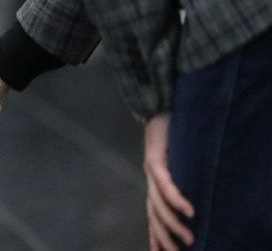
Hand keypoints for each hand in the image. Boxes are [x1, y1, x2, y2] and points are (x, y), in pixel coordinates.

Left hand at [145, 112, 194, 249]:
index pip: (153, 216)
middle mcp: (150, 180)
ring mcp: (150, 169)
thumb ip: (179, 181)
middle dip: (165, 237)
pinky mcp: (155, 158)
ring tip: (189, 238)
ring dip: (174, 222)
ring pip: (159, 203)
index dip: (156, 236)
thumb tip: (196, 201)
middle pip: (154, 215)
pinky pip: (165, 182)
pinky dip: (176, 197)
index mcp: (154, 184)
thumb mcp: (177, 163)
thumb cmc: (171, 137)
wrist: (159, 108)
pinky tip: (188, 210)